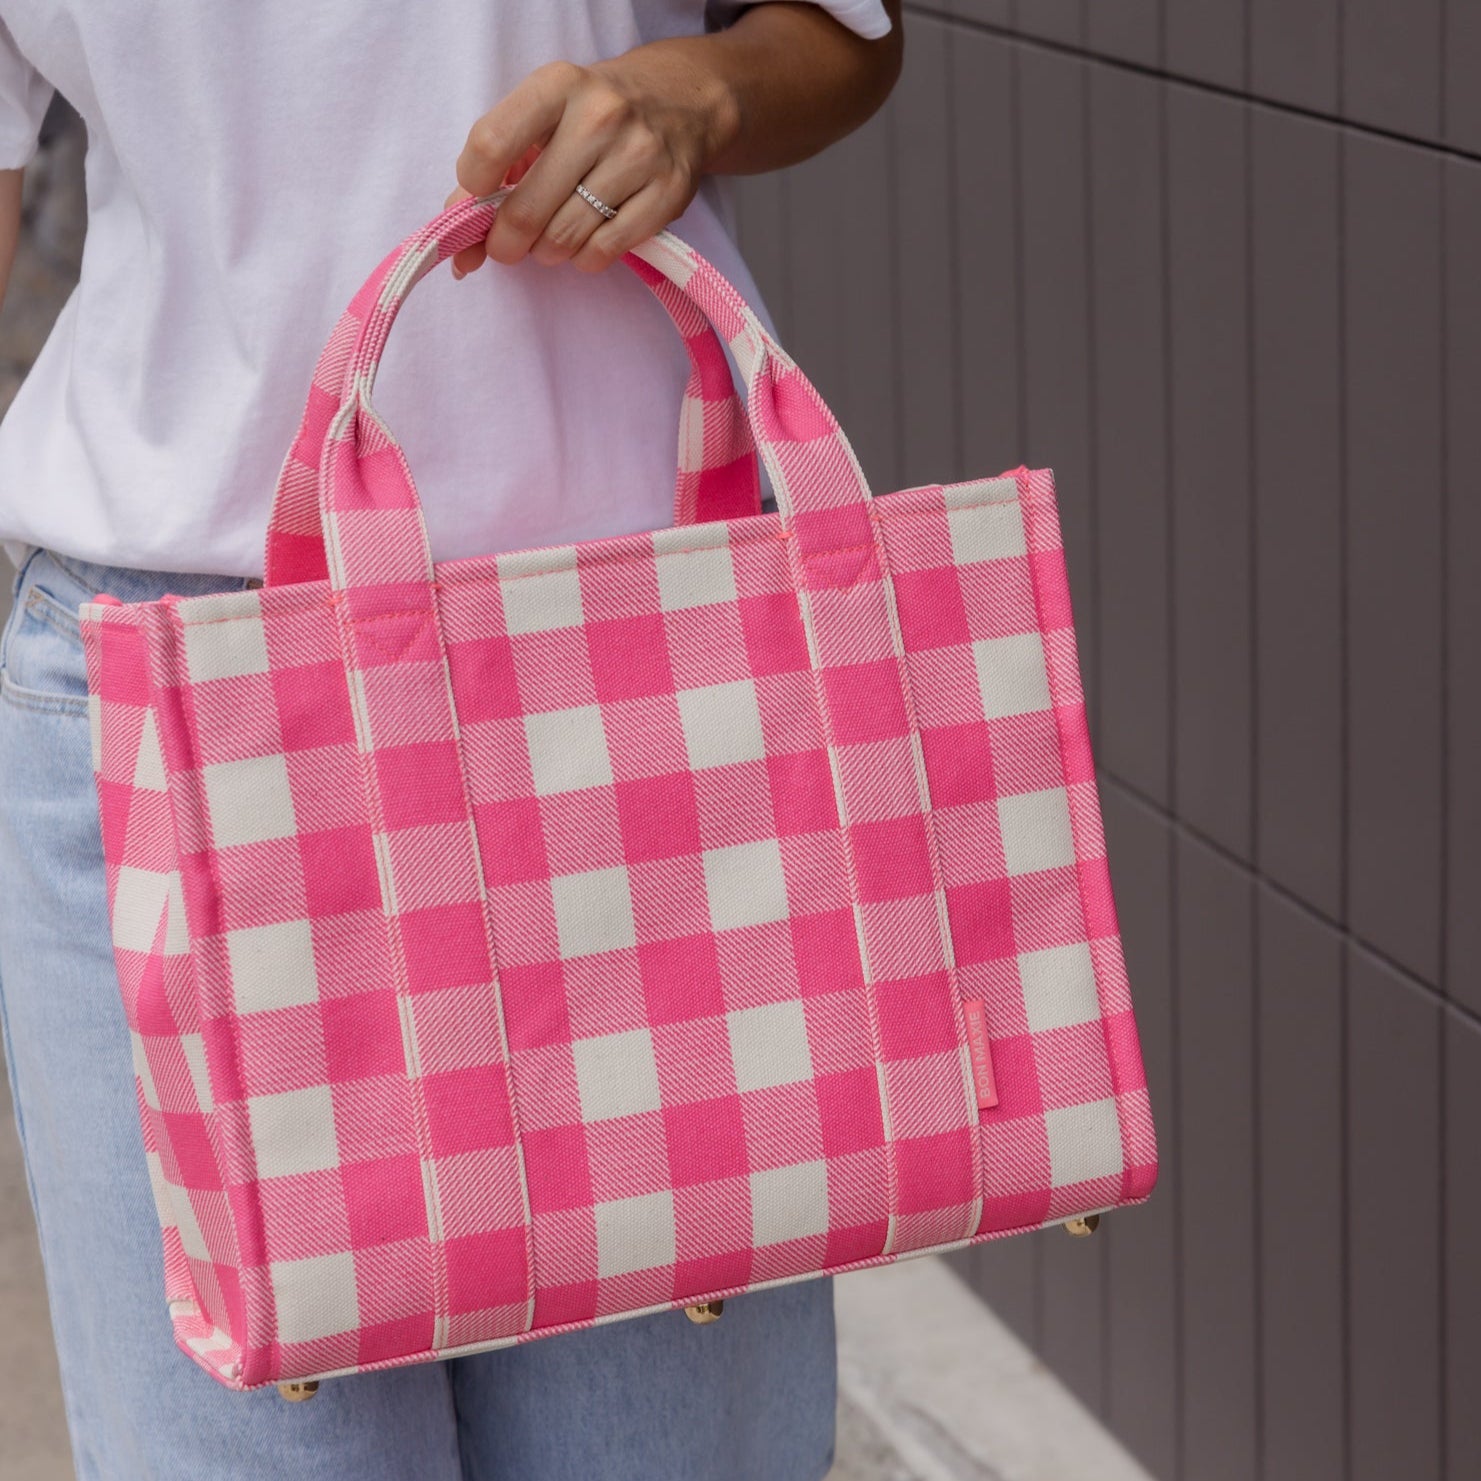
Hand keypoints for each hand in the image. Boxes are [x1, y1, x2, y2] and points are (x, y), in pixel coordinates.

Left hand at [446, 42, 740, 275]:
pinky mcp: (667, 195)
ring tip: (551, 238)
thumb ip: (498, 168)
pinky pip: (603, 252)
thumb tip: (459, 237)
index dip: (473, 187)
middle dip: (507, 241)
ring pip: (565, 238)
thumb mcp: (545, 116)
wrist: (682, 103)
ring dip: (547, 251)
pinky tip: (586, 241)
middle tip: (508, 245)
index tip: (478, 199)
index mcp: (558, 85)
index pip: (491, 143)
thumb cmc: (596, 115)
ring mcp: (639, 157)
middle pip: (528, 209)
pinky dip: (584, 259)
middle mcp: (600, 116)